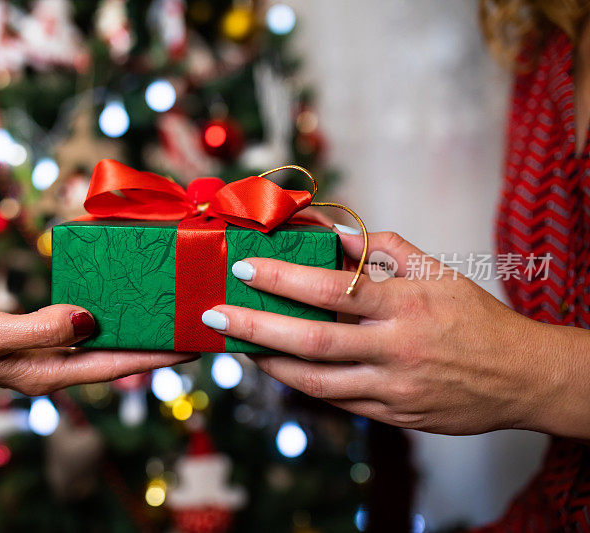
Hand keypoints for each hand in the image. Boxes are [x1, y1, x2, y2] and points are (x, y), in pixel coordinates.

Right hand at [0, 298, 193, 413]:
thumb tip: (89, 320)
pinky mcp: (37, 335)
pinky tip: (117, 299)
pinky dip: (104, 314)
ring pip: (102, 340)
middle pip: (118, 356)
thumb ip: (41, 329)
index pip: (117, 366)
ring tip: (167, 310)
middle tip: (192, 323)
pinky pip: (80, 325)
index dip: (159, 357)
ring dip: (134, 328)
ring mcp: (46, 351)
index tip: (194, 345)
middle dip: (157, 344)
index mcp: (49, 373)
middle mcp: (54, 365)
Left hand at [202, 228, 589, 436]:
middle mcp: (396, 349)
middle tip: (216, 316)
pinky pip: (336, 402)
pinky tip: (277, 367)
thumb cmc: (474, 317)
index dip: (284, 279)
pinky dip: (301, 384)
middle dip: (257, 328)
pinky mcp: (393, 417)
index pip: (334, 290)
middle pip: (314, 342)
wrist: (520, 377)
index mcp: (407, 304)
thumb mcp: (437, 271)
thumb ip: (384, 249)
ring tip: (236, 345)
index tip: (245, 269)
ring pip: (317, 381)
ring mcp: (393, 389)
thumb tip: (333, 231)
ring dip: (269, 363)